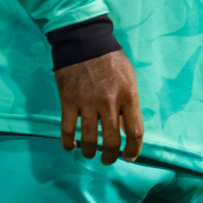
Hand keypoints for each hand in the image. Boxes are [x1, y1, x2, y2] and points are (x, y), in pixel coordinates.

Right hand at [55, 49, 142, 164]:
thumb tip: (125, 130)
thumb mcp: (129, 79)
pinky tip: (72, 147)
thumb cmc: (111, 60)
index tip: (129, 156)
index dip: (134, 149)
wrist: (85, 42)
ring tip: (90, 154)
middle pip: (111, 141)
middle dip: (110, 156)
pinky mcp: (68, 102)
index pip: (135, 131)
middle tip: (108, 159)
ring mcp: (87, 103)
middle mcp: (109, 102)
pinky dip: (69, 144)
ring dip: (90, 152)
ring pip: (89, 139)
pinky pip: (67, 130)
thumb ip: (129, 104)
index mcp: (128, 95)